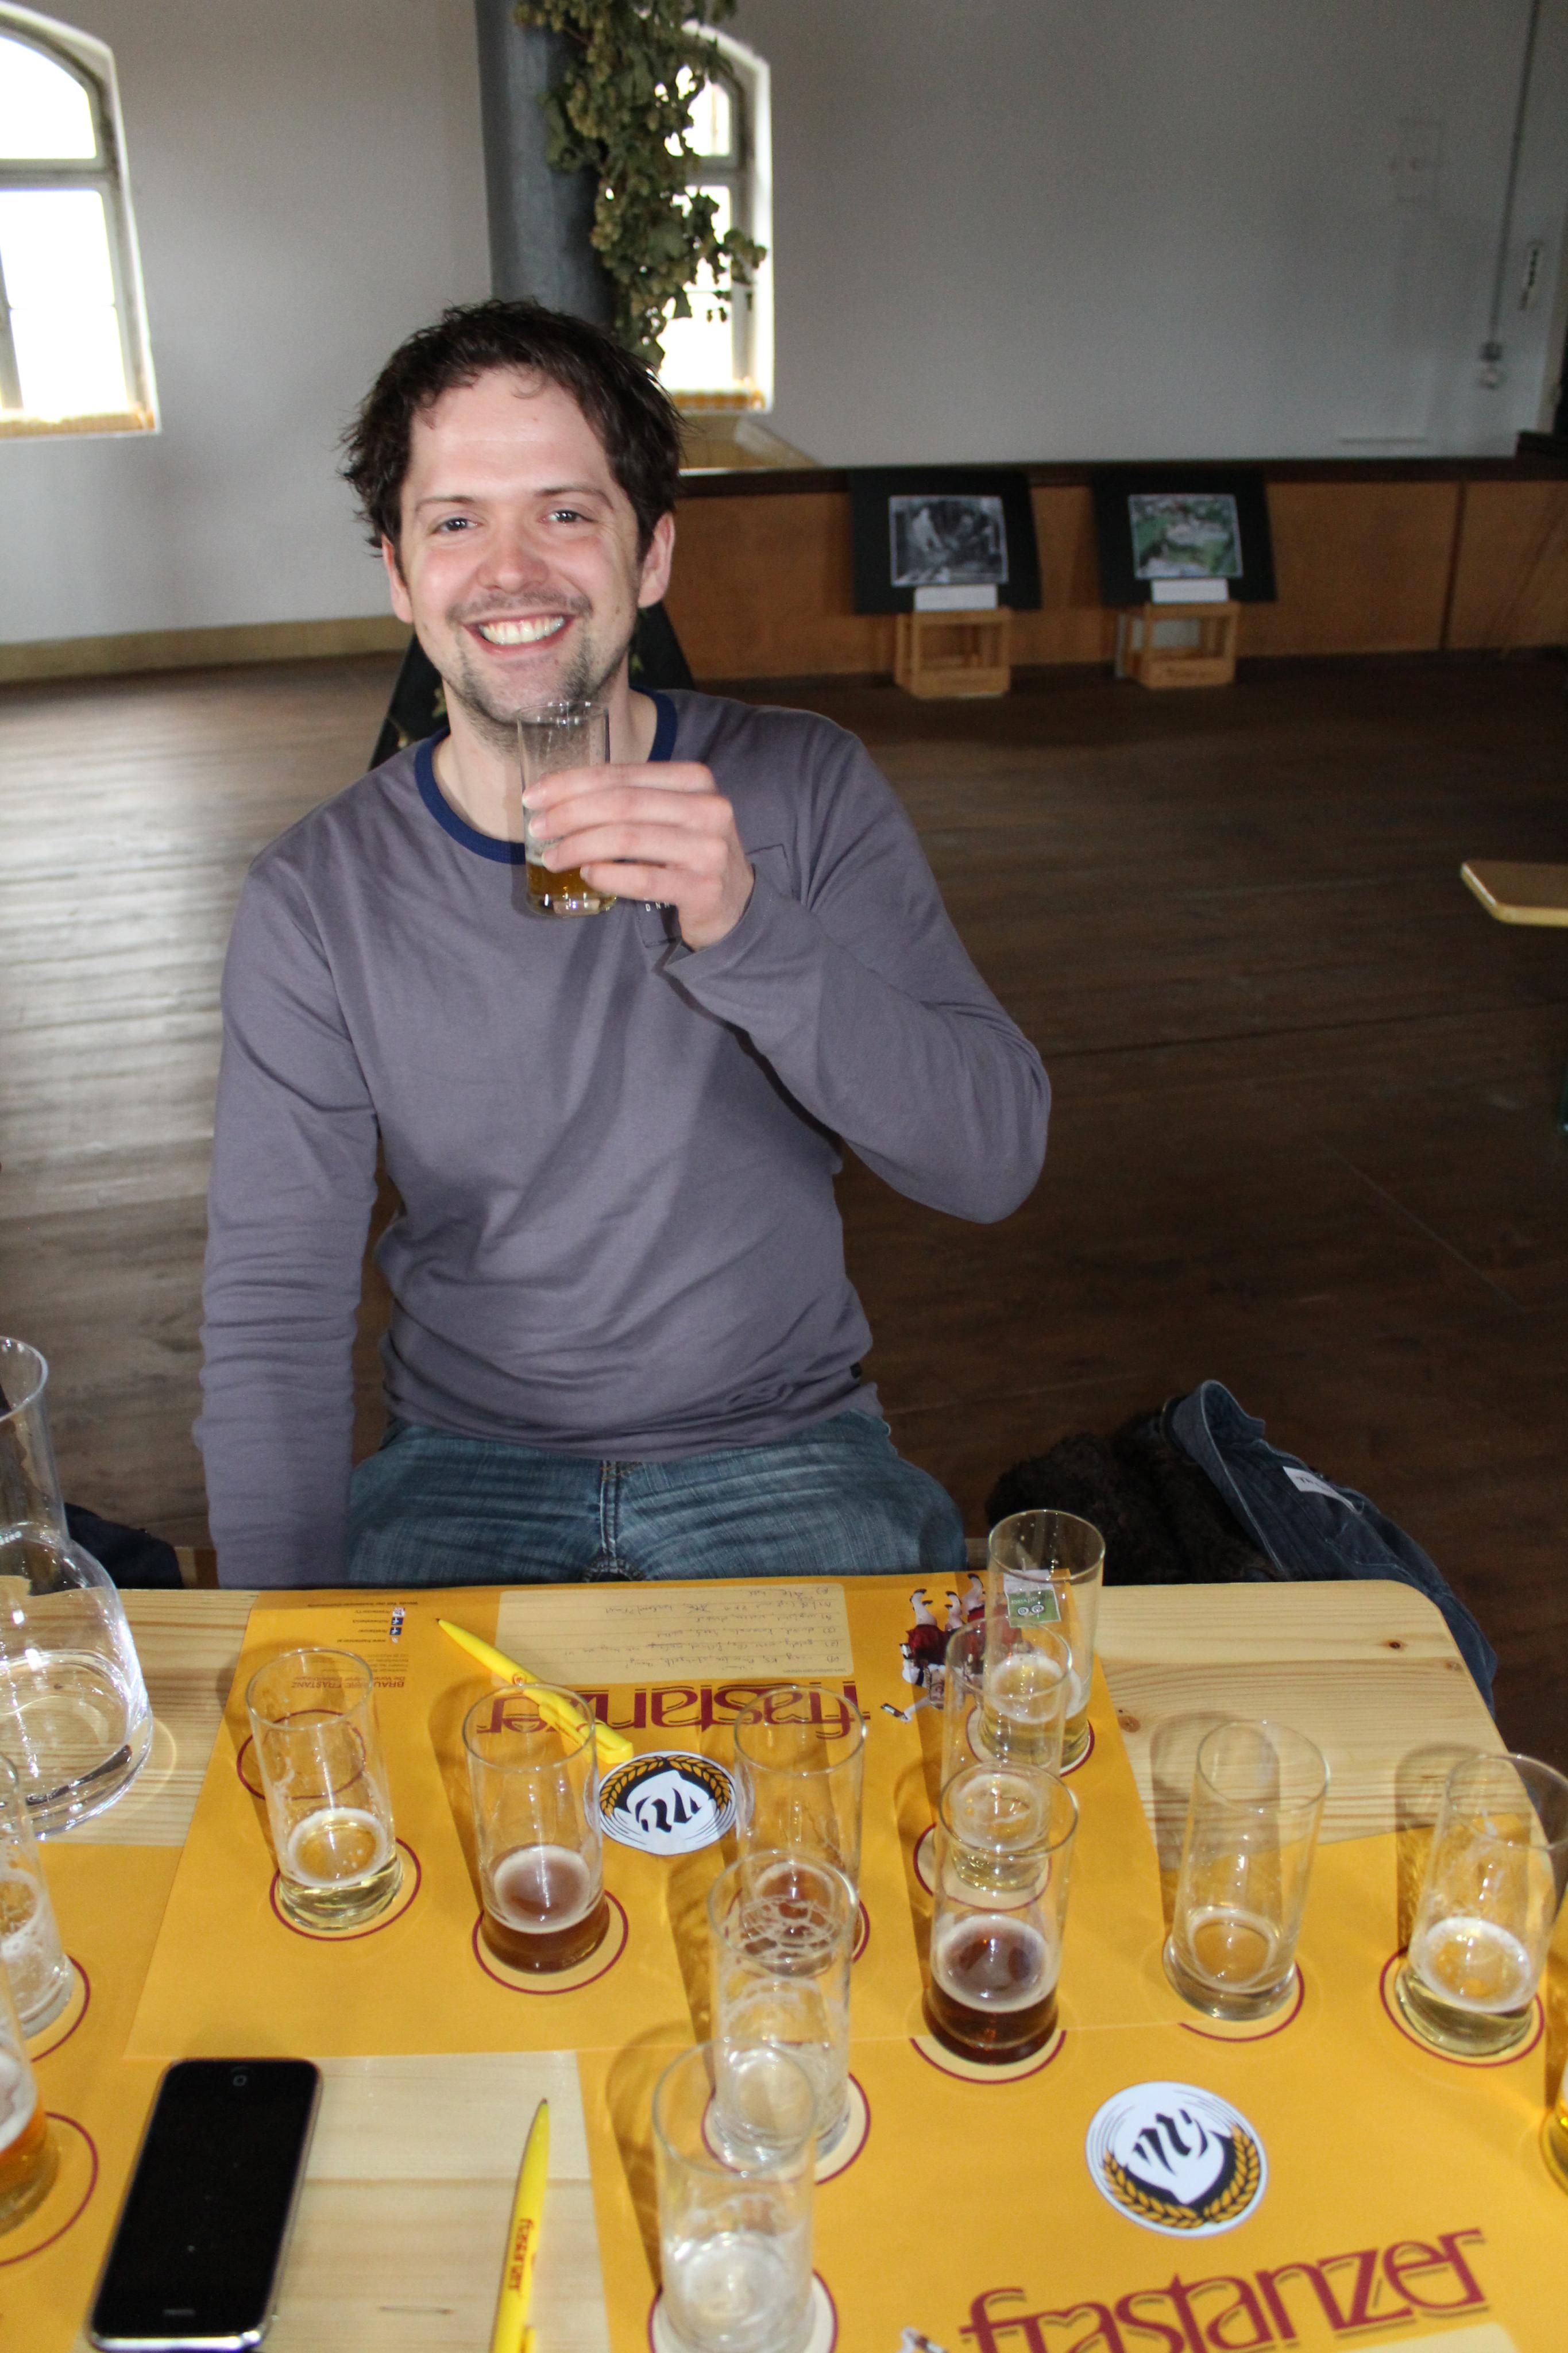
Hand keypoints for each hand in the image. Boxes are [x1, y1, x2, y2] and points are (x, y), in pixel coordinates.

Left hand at [524, 760, 753, 949]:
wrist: (736, 902)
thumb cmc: (688, 853)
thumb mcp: (669, 814)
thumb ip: (628, 799)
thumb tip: (556, 796)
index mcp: (695, 779)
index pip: (622, 774)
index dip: (572, 783)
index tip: (534, 796)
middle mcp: (708, 808)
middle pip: (622, 804)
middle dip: (569, 814)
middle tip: (537, 827)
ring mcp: (710, 849)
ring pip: (628, 840)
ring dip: (580, 846)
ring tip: (552, 857)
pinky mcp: (705, 888)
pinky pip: (645, 879)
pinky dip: (609, 876)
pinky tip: (586, 874)